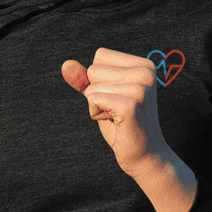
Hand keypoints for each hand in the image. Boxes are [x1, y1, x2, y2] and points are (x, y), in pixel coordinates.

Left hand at [62, 47, 170, 176]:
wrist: (145, 155)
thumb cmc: (123, 125)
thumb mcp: (102, 96)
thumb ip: (84, 79)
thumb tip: (66, 64)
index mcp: (144, 65)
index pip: (101, 56)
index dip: (100, 80)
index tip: (118, 98)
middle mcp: (146, 72)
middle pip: (94, 70)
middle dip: (97, 94)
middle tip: (118, 111)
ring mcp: (139, 89)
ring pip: (92, 88)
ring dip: (98, 107)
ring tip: (118, 118)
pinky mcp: (130, 105)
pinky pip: (93, 100)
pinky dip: (97, 114)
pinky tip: (116, 124)